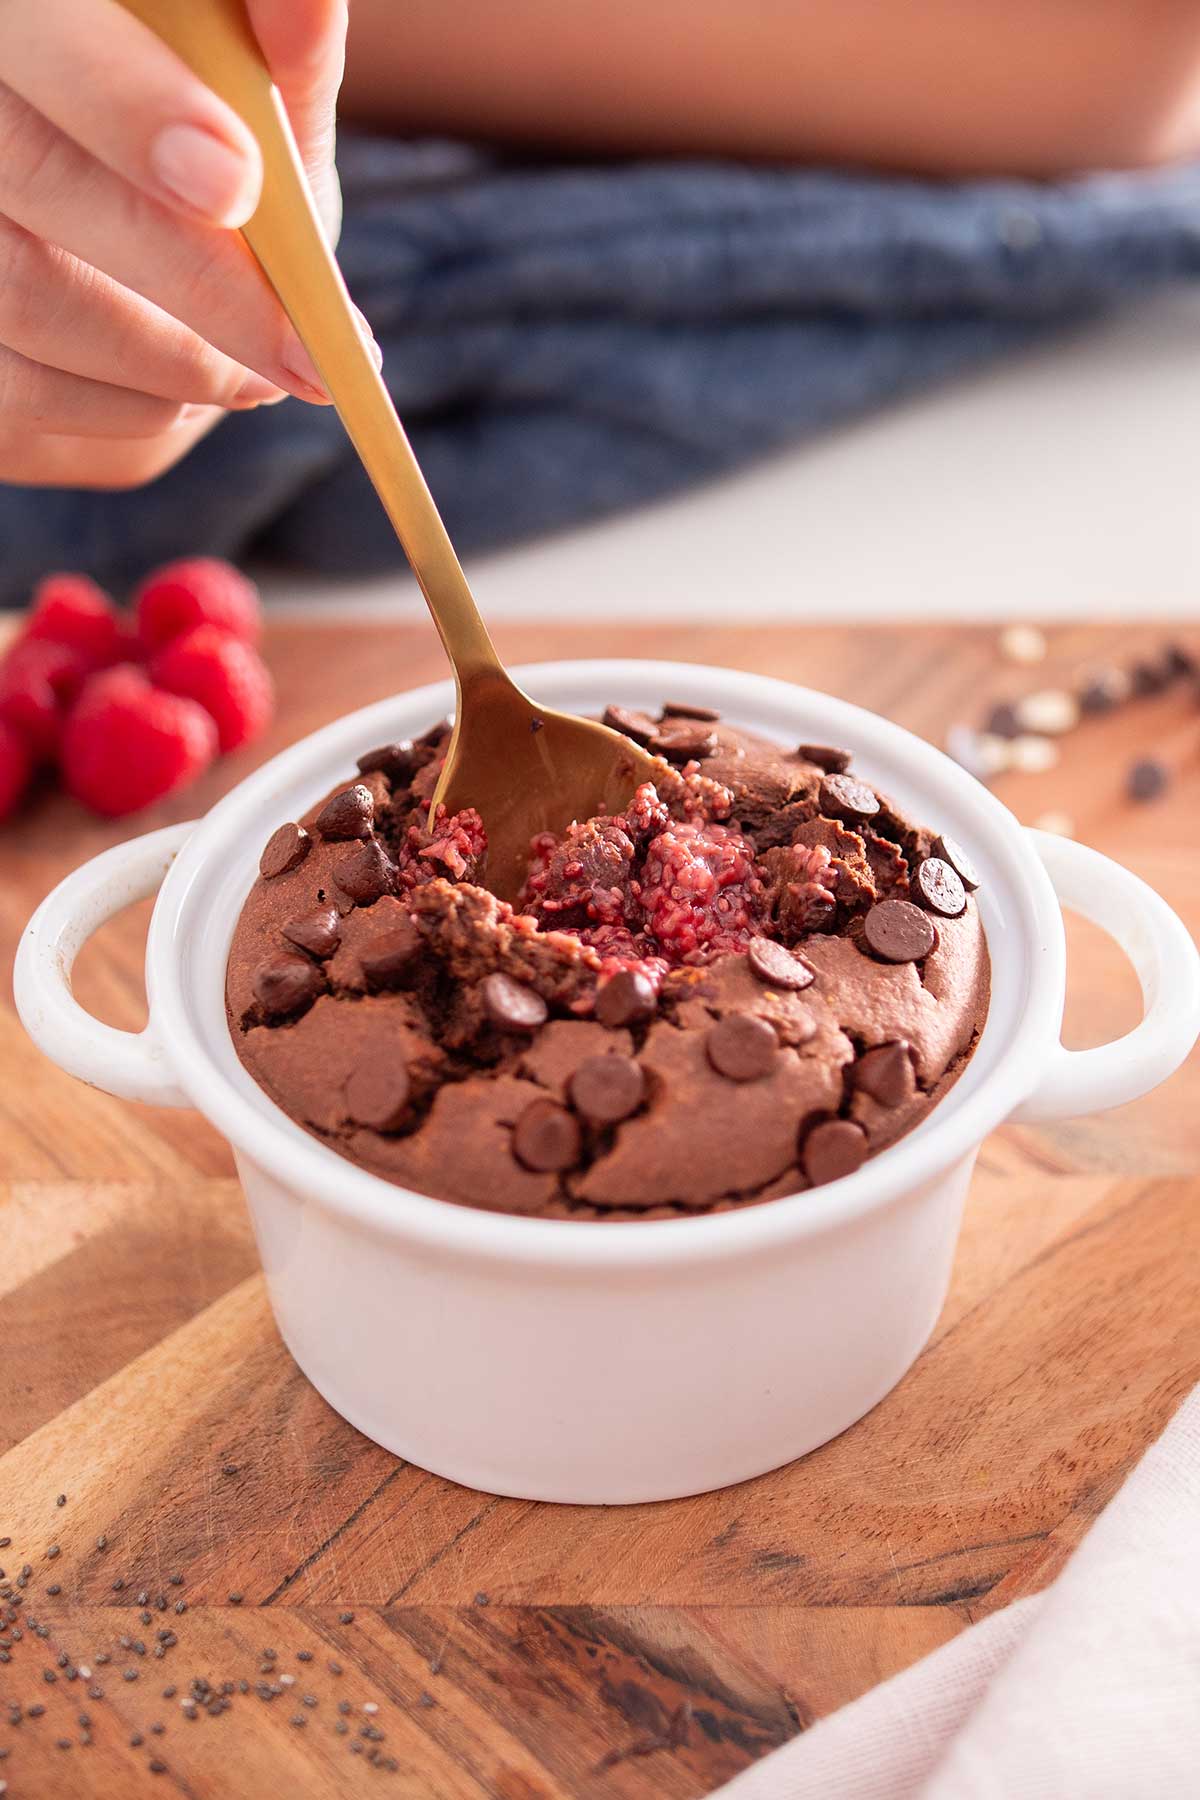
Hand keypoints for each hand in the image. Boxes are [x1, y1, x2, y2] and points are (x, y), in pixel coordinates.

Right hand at [0, 0, 354, 492]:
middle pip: (32, 177)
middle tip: (302, 350)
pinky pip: (15, 391)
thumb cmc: (200, 140)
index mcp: (20, 14)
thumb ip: (277, 59)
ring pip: (22, 295)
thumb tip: (307, 3)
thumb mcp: (247, 91)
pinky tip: (196, 394)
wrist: (134, 211)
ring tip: (265, 375)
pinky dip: (127, 409)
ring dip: (168, 361)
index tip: (234, 180)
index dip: (130, 105)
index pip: (45, 32)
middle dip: (192, 281)